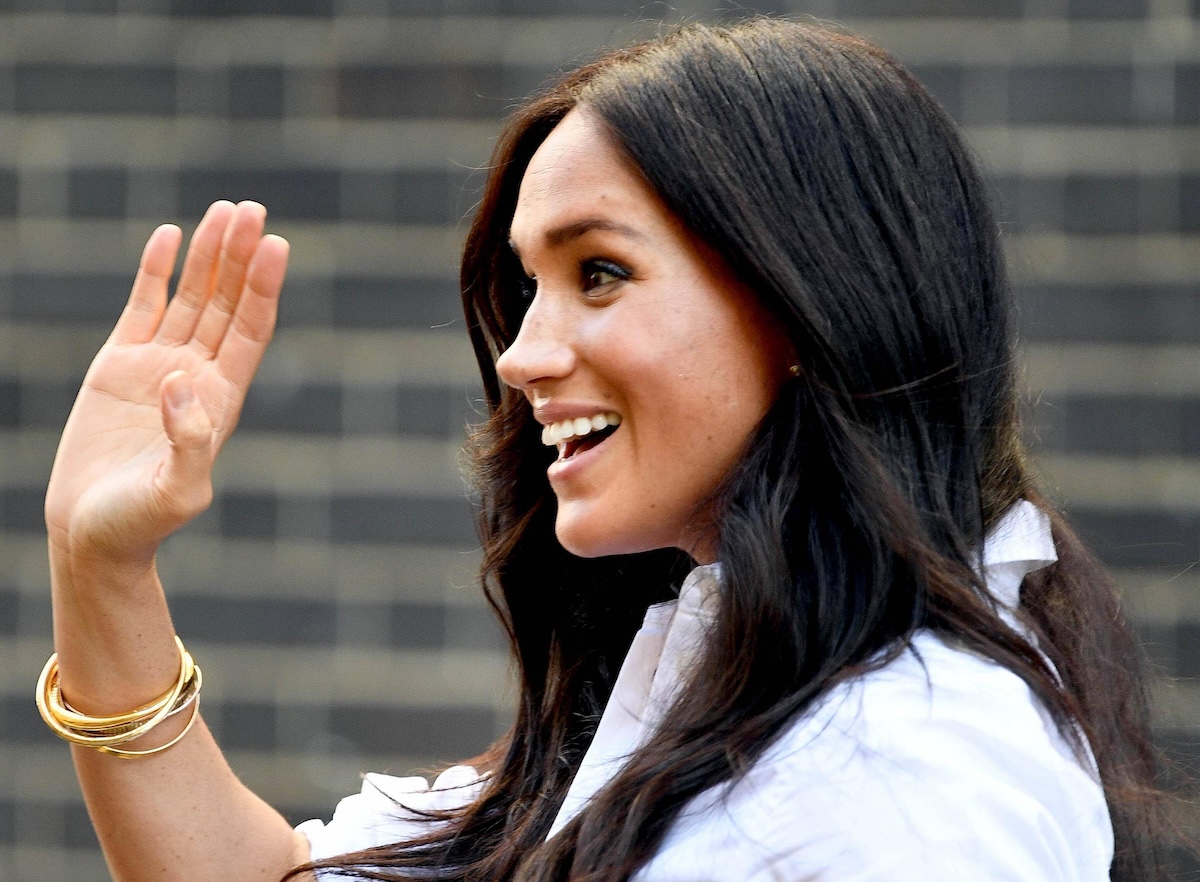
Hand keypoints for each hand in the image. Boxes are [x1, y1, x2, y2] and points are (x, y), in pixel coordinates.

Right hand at [44, 201, 288, 567]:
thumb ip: (189, 443)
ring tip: (223, 210)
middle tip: (252, 208)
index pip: (251, 330)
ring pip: (190, 296)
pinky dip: (155, 271)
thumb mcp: (176, 491)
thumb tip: (182, 383)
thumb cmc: (141, 522)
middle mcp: (198, 375)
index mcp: (222, 399)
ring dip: (207, 255)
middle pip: (227, 302)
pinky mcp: (119, 364)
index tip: (276, 245)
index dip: (264, 287)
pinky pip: (144, 306)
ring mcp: (160, 365)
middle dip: (239, 256)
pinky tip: (169, 236)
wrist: (92, 533)